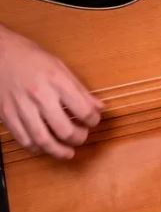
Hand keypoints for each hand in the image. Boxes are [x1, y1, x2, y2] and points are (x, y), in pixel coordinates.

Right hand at [0, 26, 102, 158]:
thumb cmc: (32, 58)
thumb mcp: (61, 67)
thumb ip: (80, 90)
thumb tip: (99, 107)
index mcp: (57, 81)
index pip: (83, 109)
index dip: (93, 120)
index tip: (94, 120)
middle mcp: (39, 96)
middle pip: (64, 129)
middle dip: (78, 138)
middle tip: (83, 137)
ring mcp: (21, 107)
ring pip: (42, 139)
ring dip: (58, 151)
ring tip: (68, 153)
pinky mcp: (7, 115)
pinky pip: (23, 139)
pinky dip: (36, 148)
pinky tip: (44, 148)